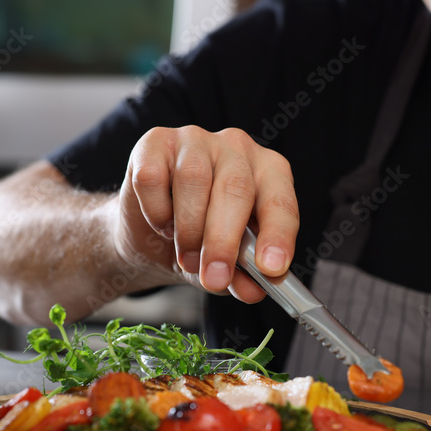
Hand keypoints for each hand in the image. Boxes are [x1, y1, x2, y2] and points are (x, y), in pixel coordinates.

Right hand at [116, 126, 298, 301]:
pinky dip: (156, 211)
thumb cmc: (199, 241)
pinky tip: (162, 222)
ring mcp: (195, 139)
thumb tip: (254, 291)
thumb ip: (243, 278)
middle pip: (236, 189)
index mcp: (268, 172)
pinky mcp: (155, 142)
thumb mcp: (226, 267)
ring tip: (186, 256)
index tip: (271, 268)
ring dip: (188, 229)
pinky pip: (154, 177)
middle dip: (224, 242)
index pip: (280, 200)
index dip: (278, 235)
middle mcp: (237, 148)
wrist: (150, 233)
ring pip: (194, 180)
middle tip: (215, 278)